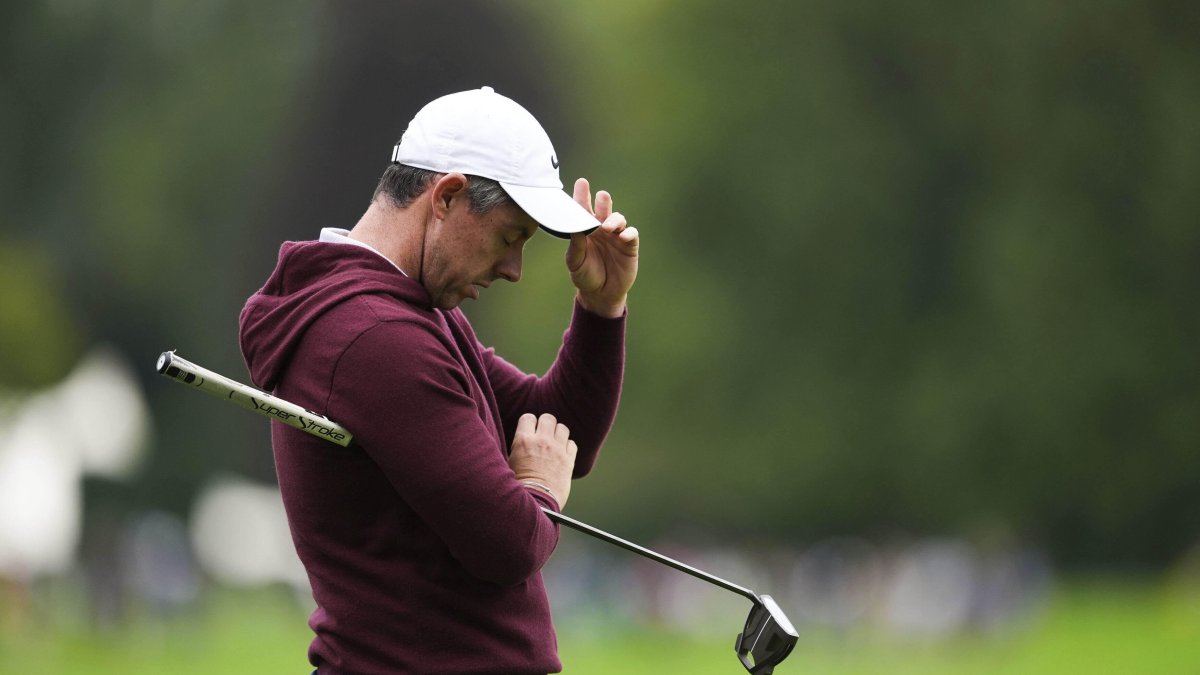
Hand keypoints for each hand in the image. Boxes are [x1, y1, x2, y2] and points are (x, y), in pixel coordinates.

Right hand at [508, 413, 577, 508]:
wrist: (536, 503)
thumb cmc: (519, 486)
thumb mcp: (511, 462)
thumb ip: (518, 447)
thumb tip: (522, 440)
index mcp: (523, 441)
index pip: (528, 417)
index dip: (529, 423)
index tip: (530, 430)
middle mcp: (541, 441)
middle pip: (548, 418)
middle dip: (545, 424)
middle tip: (543, 435)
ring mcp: (557, 449)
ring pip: (562, 428)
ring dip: (558, 434)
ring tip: (554, 443)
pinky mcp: (569, 459)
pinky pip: (572, 443)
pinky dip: (568, 446)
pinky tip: (562, 454)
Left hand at [565, 178, 638, 317]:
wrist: (600, 294)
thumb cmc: (585, 275)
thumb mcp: (575, 262)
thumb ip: (576, 246)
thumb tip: (576, 228)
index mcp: (585, 230)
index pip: (583, 210)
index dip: (582, 195)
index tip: (582, 183)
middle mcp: (601, 229)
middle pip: (603, 209)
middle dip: (603, 201)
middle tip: (601, 196)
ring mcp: (616, 236)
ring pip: (618, 219)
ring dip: (614, 219)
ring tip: (607, 227)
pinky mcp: (629, 246)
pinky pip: (631, 234)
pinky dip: (628, 233)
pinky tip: (623, 236)